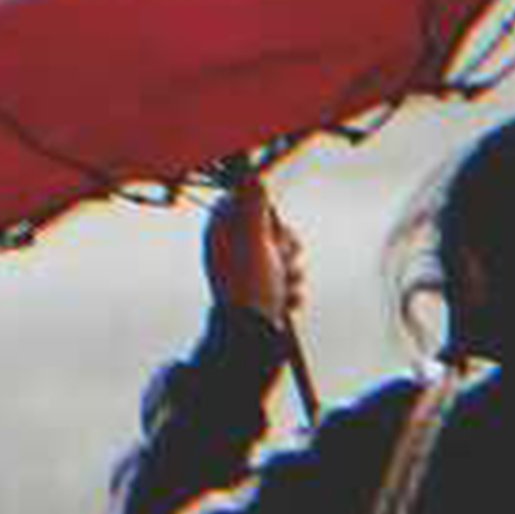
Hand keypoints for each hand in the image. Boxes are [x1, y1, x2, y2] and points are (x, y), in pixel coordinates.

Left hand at [204, 178, 305, 324]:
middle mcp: (236, 250)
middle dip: (286, 247)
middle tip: (276, 262)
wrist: (251, 337)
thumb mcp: (251, 239)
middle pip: (276, 229)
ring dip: (291, 272)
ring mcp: (253, 272)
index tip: (267, 228)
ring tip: (280, 287)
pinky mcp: (268, 292)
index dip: (266, 213)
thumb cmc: (248, 288)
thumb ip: (253, 205)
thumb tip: (251, 176)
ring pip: (287, 255)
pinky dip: (291, 291)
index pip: (247, 202)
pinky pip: (290, 280)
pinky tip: (283, 301)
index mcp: (223, 234)